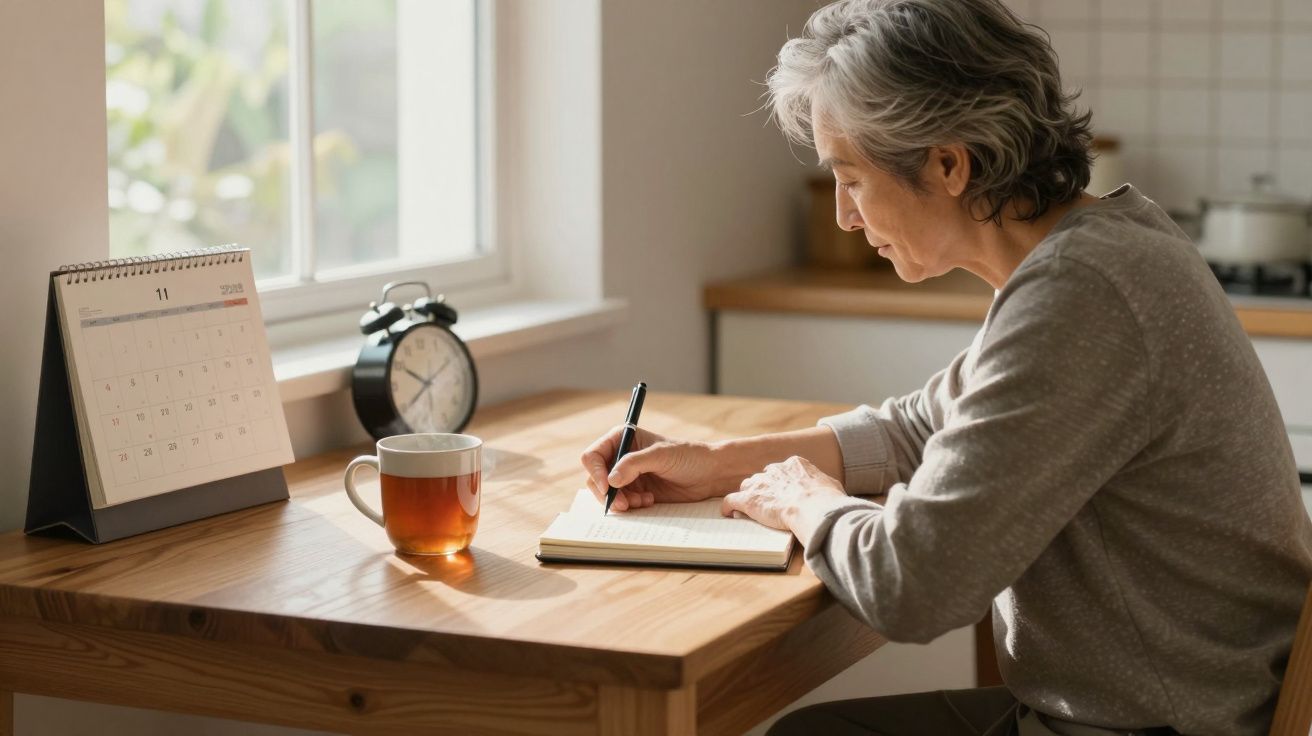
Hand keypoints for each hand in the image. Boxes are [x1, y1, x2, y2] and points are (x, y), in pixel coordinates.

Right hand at [579, 426, 731, 510]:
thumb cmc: (688, 456)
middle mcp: (621, 457)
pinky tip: (649, 501)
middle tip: (623, 504)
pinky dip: (631, 506)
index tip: (607, 487)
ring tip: (642, 501)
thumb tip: (610, 480)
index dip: (596, 472)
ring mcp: (628, 476)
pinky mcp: (637, 492)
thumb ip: (633, 464)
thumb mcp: (660, 455)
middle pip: (596, 478)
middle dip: (607, 493)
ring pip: (607, 494)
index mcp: (623, 439)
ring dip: (621, 501)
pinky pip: (622, 503)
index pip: (593, 456)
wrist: (710, 474)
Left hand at [721, 456, 847, 531]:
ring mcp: (760, 484)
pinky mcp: (749, 499)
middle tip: (768, 502)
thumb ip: (823, 485)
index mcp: (795, 464)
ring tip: (750, 510)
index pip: (782, 470)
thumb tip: (829, 491)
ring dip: (748, 496)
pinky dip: (729, 507)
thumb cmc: (828, 500)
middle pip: (763, 477)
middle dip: (764, 488)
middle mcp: (775, 470)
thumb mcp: (831, 485)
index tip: (784, 492)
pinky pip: (731, 500)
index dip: (782, 483)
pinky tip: (729, 513)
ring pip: (747, 486)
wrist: (814, 507)